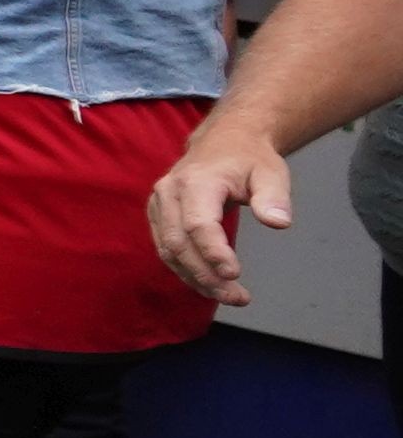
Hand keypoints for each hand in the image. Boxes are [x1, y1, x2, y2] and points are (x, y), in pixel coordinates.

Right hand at [151, 124, 290, 301]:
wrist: (225, 140)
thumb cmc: (250, 158)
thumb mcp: (271, 173)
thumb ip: (274, 198)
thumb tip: (279, 223)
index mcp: (196, 181)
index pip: (198, 224)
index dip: (213, 252)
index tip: (235, 275)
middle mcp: (169, 192)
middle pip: (179, 243)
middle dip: (206, 275)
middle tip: (237, 297)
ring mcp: (159, 204)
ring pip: (168, 250)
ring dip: (195, 278)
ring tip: (228, 296)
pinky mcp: (158, 215)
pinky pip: (165, 248)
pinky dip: (185, 269)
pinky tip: (209, 283)